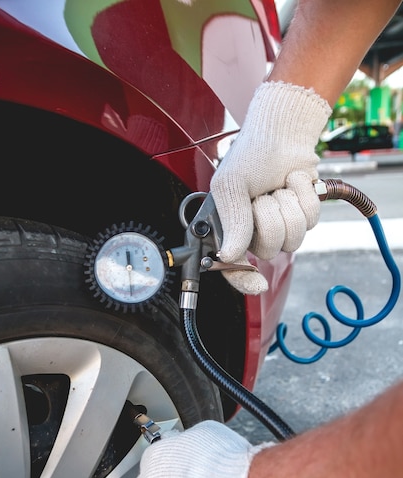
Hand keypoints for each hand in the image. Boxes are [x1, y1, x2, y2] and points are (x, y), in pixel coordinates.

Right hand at [210, 81, 331, 294]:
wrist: (282, 132)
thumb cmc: (251, 155)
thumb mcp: (231, 185)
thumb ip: (231, 221)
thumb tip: (230, 255)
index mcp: (229, 227)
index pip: (233, 267)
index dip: (244, 279)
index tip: (257, 284)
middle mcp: (254, 231)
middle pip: (269, 250)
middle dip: (269, 219)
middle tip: (262, 197)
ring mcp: (281, 225)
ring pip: (293, 239)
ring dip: (288, 207)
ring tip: (278, 188)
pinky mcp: (303, 215)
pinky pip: (310, 220)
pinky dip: (304, 196)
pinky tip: (293, 182)